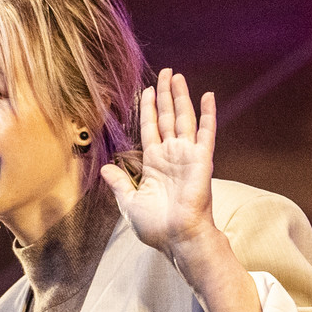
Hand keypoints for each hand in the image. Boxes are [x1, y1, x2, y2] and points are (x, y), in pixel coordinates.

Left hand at [100, 68, 220, 260]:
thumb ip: (119, 183)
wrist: (178, 238)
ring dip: (180, 97)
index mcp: (154, 163)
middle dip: (165, 95)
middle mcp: (172, 155)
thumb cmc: (156, 226)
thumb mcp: (129, 202)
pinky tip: (207, 95)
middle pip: (167, 117)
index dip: (148, 108)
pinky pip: (206, 132)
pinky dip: (207, 113)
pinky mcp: (202, 159)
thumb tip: (104, 168)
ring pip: (183, 118)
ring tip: (177, 76)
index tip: (146, 90)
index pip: (150, 128)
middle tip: (165, 73)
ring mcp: (188, 155)